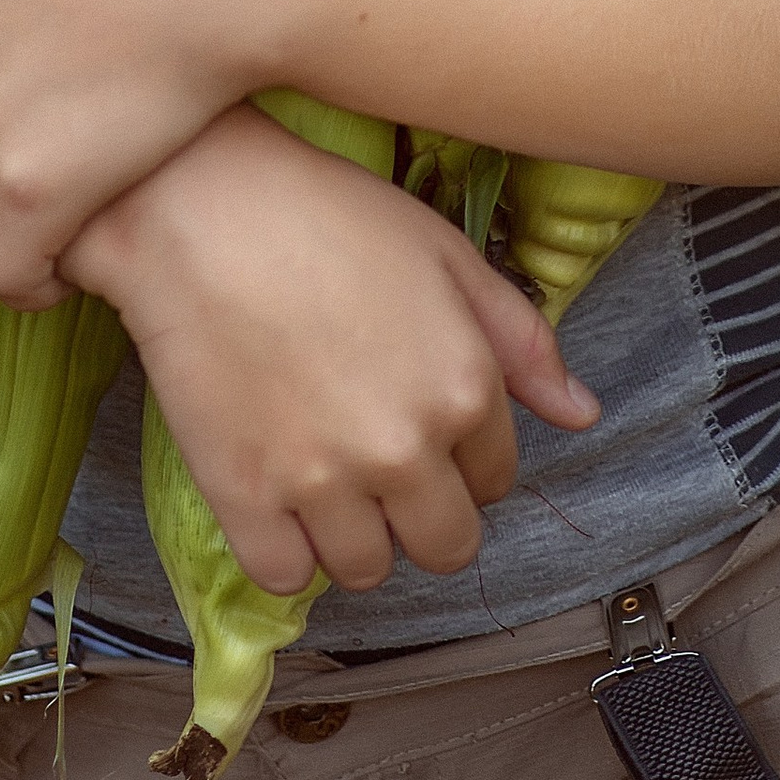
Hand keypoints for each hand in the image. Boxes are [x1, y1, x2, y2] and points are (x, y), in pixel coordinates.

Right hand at [64, 106, 598, 594]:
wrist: (198, 202)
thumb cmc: (325, 211)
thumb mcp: (444, 252)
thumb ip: (520, 339)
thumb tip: (581, 414)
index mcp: (463, 389)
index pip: (496, 478)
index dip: (464, 451)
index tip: (422, 418)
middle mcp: (404, 449)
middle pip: (444, 546)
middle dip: (425, 511)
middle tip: (381, 459)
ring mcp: (322, 481)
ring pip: (367, 569)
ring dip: (355, 533)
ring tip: (327, 472)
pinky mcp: (244, 497)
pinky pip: (284, 576)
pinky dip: (284, 549)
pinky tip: (277, 495)